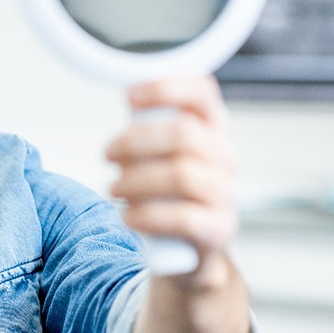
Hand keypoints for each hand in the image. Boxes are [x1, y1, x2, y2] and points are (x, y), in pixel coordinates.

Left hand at [105, 76, 236, 263]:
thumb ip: (147, 123)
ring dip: (136, 180)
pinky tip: (128, 216)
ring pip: (182, 175)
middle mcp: (224, 156)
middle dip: (135, 142)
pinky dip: (147, 215)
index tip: (129, 96)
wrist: (186, 244)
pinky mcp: (219, 228)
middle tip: (107, 154)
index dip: (166, 88)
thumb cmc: (166, 186)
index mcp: (211, 127)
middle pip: (184, 134)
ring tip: (113, 187)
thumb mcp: (158, 150)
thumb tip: (128, 95)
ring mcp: (225, 192)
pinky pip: (184, 218)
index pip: (202, 92)